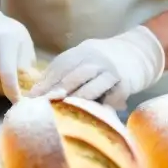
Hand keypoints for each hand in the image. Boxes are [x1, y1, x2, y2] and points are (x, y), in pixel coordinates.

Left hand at [28, 26, 165, 109]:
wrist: (136, 52)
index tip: (32, 97)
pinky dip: (103, 105)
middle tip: (46, 102)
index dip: (46, 81)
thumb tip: (33, 94)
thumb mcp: (81, 60)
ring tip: (66, 109)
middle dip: (59, 89)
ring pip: (93, 85)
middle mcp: (95, 59)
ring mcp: (111, 71)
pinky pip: (112, 96)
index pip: (60, 66)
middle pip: (75, 74)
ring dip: (79, 98)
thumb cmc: (99, 62)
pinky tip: (93, 115)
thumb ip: (61, 73)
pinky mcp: (125, 84)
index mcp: (80, 52)